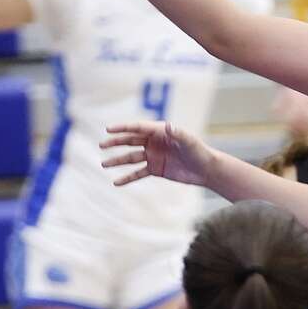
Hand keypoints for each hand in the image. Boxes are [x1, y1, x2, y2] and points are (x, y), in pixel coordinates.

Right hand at [101, 121, 216, 188]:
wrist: (205, 169)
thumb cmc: (198, 151)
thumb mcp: (189, 141)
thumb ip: (177, 133)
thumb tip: (168, 126)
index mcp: (159, 131)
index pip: (137, 128)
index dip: (122, 128)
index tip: (108, 129)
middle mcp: (153, 142)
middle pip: (130, 141)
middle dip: (115, 143)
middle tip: (102, 145)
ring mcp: (153, 156)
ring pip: (131, 158)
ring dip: (117, 161)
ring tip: (104, 164)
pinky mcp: (155, 169)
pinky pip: (138, 173)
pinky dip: (127, 178)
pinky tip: (116, 182)